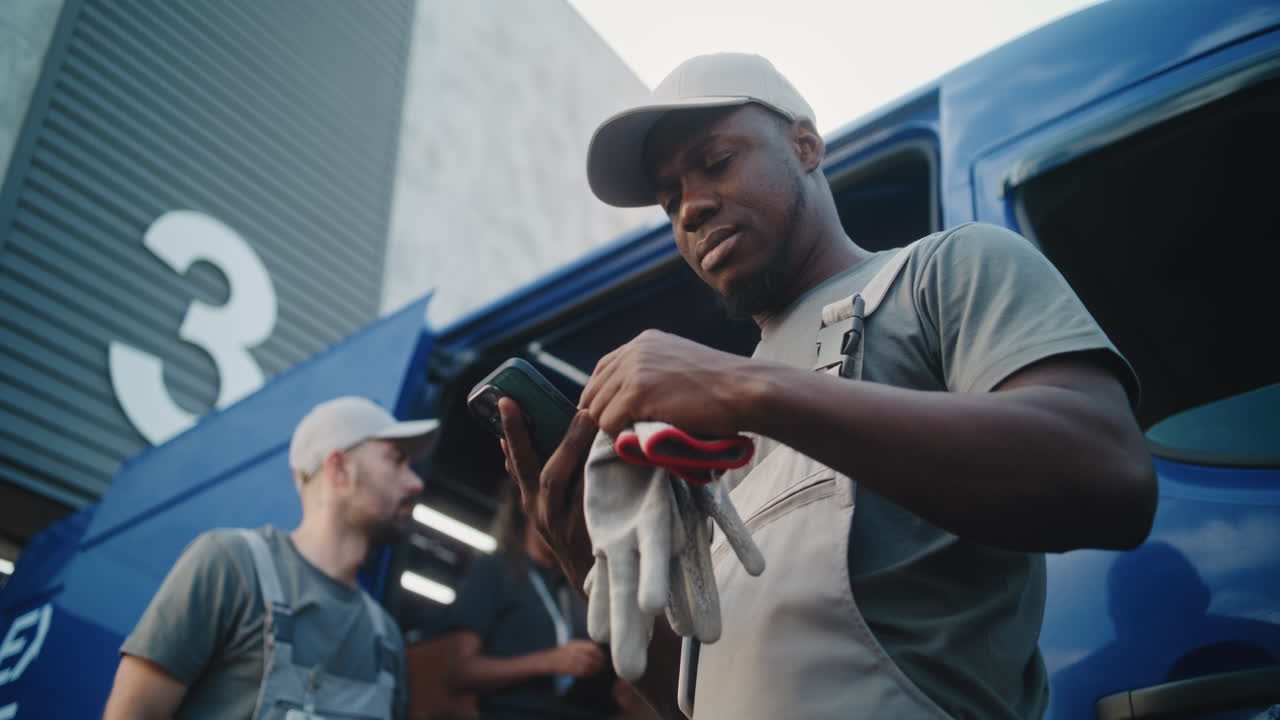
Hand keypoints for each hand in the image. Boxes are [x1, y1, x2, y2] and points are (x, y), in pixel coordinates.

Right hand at [499, 397, 595, 589]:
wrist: (602, 580)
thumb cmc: (581, 530)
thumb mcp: (556, 506)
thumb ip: (553, 473)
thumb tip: (563, 423)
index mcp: (533, 501)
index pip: (518, 463)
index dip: (511, 433)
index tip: (506, 401)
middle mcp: (543, 513)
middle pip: (534, 471)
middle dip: (527, 434)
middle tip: (538, 404)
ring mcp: (564, 524)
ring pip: (558, 482)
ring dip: (571, 447)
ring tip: (585, 418)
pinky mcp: (589, 532)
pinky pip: (591, 496)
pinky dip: (597, 471)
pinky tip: (610, 448)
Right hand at [542, 639, 606, 676]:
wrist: (550, 661)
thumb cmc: (563, 652)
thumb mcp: (572, 644)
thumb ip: (583, 645)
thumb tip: (596, 649)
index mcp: (576, 645)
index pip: (592, 648)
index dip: (599, 652)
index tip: (603, 655)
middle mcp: (575, 653)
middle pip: (592, 658)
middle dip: (600, 662)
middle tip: (604, 664)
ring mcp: (573, 662)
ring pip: (589, 666)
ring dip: (596, 668)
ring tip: (600, 669)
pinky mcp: (572, 670)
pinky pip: (584, 672)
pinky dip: (590, 673)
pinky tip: (593, 673)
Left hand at [581, 330, 757, 436]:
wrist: (744, 390)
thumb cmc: (723, 387)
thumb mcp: (680, 365)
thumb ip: (653, 372)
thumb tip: (629, 398)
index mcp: (644, 342)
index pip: (602, 370)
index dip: (601, 396)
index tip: (610, 416)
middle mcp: (634, 350)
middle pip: (594, 391)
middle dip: (605, 414)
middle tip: (623, 433)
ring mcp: (634, 370)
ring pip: (598, 410)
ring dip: (614, 428)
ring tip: (638, 436)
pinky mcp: (637, 393)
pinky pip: (609, 423)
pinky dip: (620, 437)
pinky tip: (640, 438)